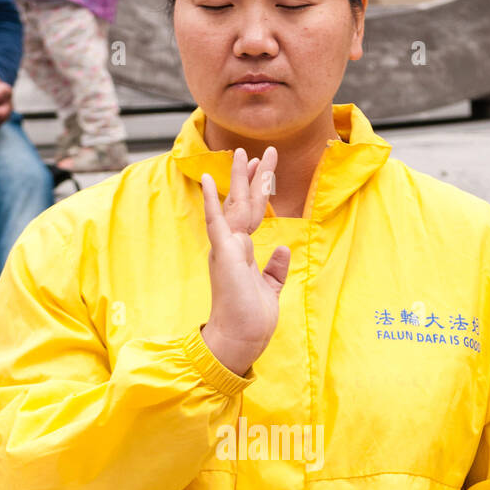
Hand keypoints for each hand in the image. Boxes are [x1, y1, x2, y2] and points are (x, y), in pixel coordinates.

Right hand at [200, 145, 290, 375]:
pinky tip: (205, 179)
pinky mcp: (223, 253)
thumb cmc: (253, 318)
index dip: (257, 192)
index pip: (251, 215)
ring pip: (235, 206)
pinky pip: (216, 222)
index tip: (262, 171)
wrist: (241, 336)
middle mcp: (231, 246)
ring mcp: (226, 248)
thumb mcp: (270, 287)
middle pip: (243, 204)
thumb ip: (276, 268)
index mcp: (241, 253)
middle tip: (258, 152)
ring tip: (242, 153)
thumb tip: (284, 249)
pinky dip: (210, 200)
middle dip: (252, 178)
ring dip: (240, 179)